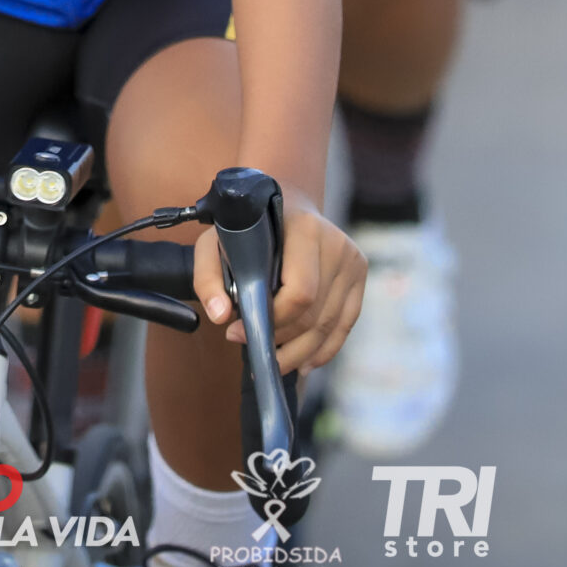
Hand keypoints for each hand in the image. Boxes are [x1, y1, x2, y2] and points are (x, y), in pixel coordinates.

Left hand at [191, 194, 366, 374]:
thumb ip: (208, 278)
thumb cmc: (248, 227)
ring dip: (300, 353)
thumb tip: (220, 316)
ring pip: (329, 325)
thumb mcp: (215, 243)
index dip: (272, 322)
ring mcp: (352, 260)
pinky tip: (303, 362)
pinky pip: (345, 324)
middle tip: (253, 350)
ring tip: (274, 364)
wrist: (285, 202)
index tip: (238, 333)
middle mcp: (336, 244)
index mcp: (306, 229)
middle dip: (283, 343)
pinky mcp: (358, 274)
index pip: (300, 293)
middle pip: (315, 315)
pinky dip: (324, 349)